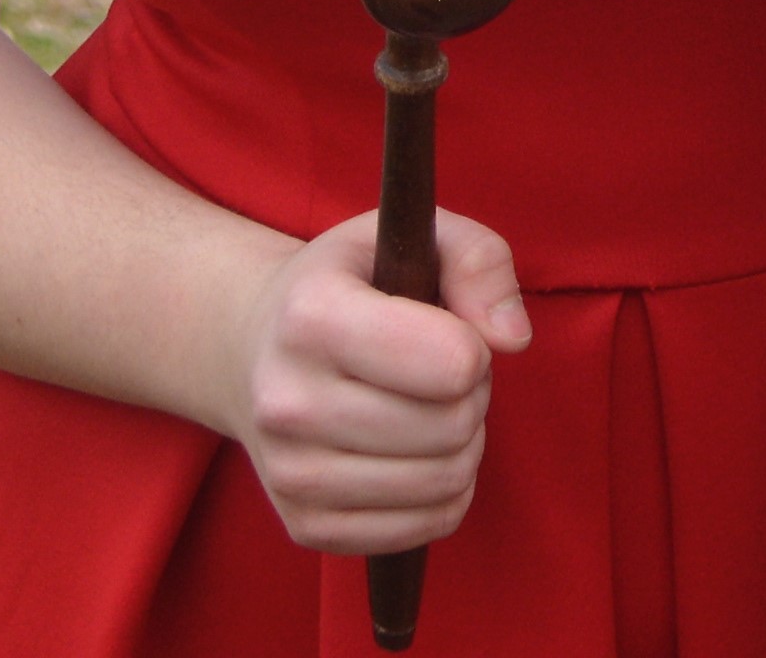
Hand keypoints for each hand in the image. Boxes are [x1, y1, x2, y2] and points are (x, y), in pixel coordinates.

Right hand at [222, 208, 530, 553]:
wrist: (253, 350)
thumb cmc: (353, 287)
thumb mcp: (413, 238)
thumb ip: (480, 259)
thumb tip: (513, 338)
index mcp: (312, 316)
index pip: (452, 362)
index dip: (473, 345)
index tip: (450, 330)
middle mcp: (288, 403)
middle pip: (453, 427)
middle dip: (472, 395)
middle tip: (443, 373)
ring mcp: (291, 474)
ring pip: (446, 482)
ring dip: (464, 444)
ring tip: (429, 409)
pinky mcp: (305, 526)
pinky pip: (427, 526)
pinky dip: (445, 492)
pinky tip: (415, 454)